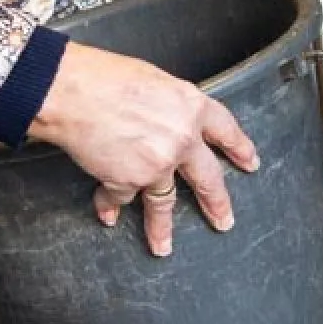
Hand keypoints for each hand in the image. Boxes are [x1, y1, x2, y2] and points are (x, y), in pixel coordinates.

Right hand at [26, 41, 258, 256]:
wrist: (73, 91)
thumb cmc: (104, 77)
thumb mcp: (152, 81)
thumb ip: (168, 106)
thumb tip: (166, 119)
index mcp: (190, 107)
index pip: (225, 130)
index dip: (239, 147)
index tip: (249, 162)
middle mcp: (181, 140)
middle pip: (207, 178)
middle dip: (216, 202)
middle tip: (223, 221)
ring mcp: (156, 165)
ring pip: (163, 202)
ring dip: (161, 227)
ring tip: (163, 246)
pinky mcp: (127, 181)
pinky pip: (121, 199)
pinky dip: (110, 206)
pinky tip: (108, 215)